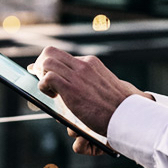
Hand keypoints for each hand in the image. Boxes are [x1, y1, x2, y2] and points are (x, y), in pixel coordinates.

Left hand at [32, 46, 149, 136]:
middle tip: (40, 80)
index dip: (49, 64)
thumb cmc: (116, 107)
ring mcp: (77, 75)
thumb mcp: (102, 89)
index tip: (41, 72)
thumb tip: (75, 91)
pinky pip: (48, 78)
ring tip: (48, 91)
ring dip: (41, 75)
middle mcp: (83, 64)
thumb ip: (88, 86)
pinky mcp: (72, 88)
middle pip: (51, 53)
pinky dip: (44, 86)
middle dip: (40, 65)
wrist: (126, 114)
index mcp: (91, 63)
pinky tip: (52, 97)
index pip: (63, 57)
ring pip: (47, 61)